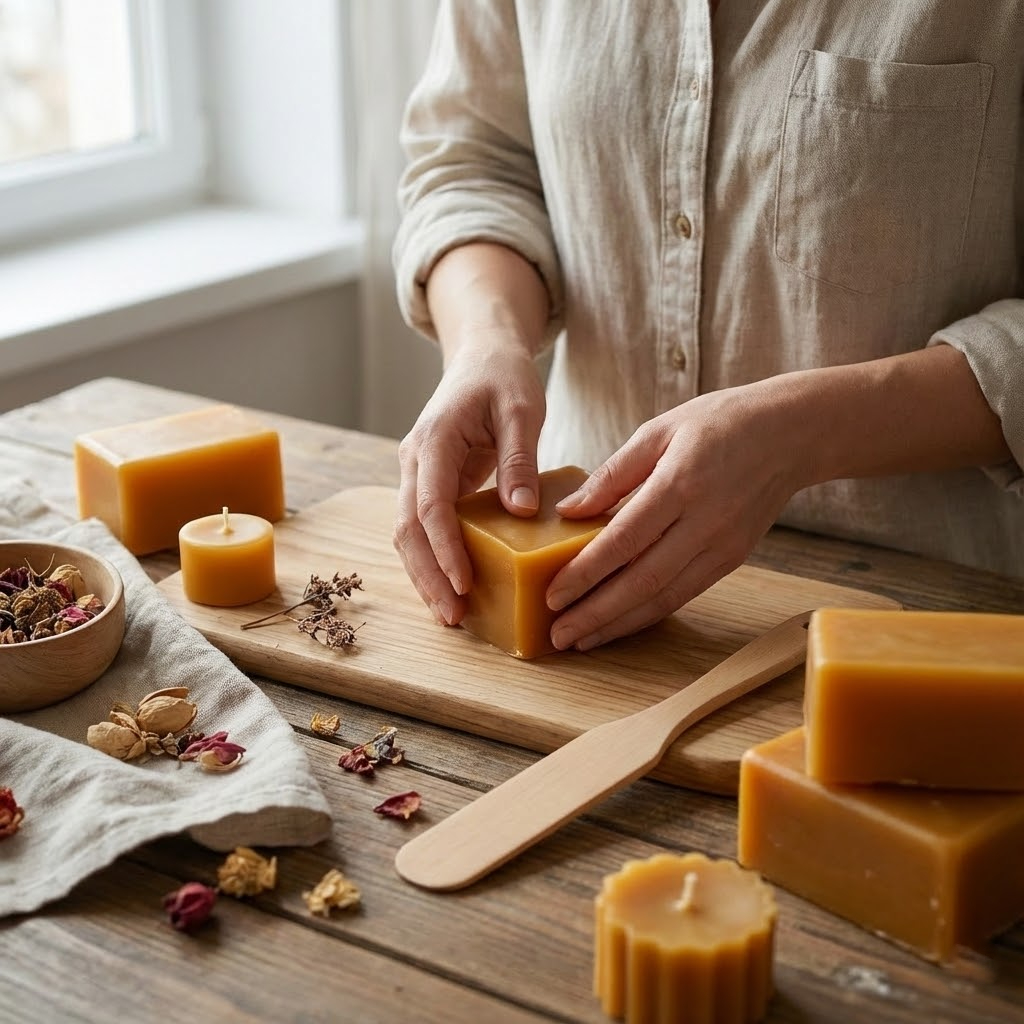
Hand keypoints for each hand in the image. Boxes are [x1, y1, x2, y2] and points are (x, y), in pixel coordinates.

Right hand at [393, 333, 546, 626]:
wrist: (481, 356)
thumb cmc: (503, 376)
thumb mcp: (522, 409)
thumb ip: (519, 459)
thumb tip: (521, 512)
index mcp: (434, 441)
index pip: (431, 505)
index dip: (445, 548)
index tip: (464, 583)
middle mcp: (415, 460)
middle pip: (408, 528)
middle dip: (428, 575)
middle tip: (453, 616)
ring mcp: (417, 473)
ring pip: (409, 533)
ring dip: (425, 574)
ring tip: (450, 614)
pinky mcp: (429, 484)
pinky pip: (423, 528)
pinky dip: (433, 559)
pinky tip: (452, 587)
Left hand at [545, 380, 808, 649]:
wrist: (792, 433)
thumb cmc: (720, 423)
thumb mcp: (659, 430)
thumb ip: (612, 474)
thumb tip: (569, 511)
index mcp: (680, 484)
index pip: (624, 540)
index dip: (586, 573)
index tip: (552, 595)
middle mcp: (704, 522)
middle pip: (642, 581)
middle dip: (596, 614)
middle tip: (558, 635)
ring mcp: (723, 545)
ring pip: (664, 597)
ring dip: (620, 625)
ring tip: (581, 640)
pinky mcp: (733, 559)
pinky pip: (685, 594)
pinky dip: (649, 614)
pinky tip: (619, 624)